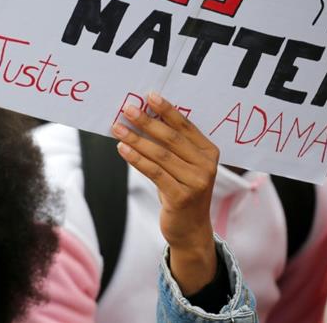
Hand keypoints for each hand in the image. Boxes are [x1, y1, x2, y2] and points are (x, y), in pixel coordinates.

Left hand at [111, 92, 219, 294]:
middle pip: (171, 138)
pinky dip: (136, 158)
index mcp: (209, 152)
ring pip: (160, 154)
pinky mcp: (181, 197)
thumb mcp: (182, 167)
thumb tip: (143, 119)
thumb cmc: (182, 191)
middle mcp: (206, 166)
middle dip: (146, 121)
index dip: (167, 110)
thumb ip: (171, 146)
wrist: (191, 230)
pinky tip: (122, 149)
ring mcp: (196, 182)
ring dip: (135, 138)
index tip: (148, 96)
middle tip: (127, 109)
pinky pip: (154, 172)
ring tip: (117, 128)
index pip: (185, 126)